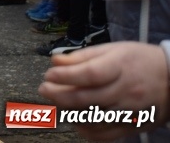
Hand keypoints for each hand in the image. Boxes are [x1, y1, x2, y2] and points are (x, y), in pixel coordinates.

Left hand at [39, 42, 169, 140]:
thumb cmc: (138, 61)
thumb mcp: (112, 50)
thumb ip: (82, 56)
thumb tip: (55, 61)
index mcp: (120, 67)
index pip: (89, 74)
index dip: (65, 76)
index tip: (49, 74)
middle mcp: (125, 91)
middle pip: (86, 98)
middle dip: (58, 95)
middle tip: (44, 89)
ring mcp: (129, 111)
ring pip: (92, 118)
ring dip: (68, 112)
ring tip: (57, 103)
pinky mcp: (132, 126)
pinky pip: (104, 134)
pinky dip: (85, 130)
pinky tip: (75, 120)